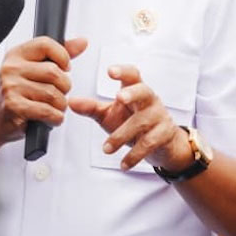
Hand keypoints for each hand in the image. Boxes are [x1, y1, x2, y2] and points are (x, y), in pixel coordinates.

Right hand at [0, 36, 87, 146]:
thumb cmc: (16, 93)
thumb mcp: (34, 68)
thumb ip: (58, 54)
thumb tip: (82, 42)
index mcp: (17, 55)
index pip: (46, 44)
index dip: (62, 57)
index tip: (64, 68)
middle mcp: (11, 68)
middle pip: (54, 72)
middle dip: (64, 86)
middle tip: (58, 92)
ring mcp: (11, 87)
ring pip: (53, 94)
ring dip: (60, 105)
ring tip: (52, 107)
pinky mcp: (14, 106)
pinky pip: (47, 111)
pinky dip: (55, 117)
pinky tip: (50, 117)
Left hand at [69, 64, 189, 171]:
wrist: (161, 142)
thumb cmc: (131, 121)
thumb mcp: (109, 114)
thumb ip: (91, 107)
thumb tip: (70, 102)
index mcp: (135, 89)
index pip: (131, 75)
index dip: (122, 71)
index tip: (110, 71)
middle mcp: (149, 99)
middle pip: (144, 91)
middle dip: (132, 93)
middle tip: (119, 97)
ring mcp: (159, 116)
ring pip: (141, 122)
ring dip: (122, 136)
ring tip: (106, 149)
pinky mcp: (164, 134)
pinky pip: (148, 144)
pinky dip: (134, 155)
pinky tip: (123, 164)